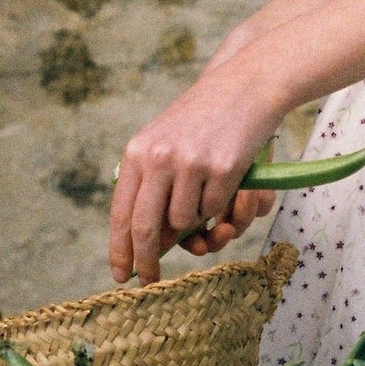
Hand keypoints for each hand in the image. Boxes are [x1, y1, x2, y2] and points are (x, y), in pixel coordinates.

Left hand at [109, 65, 280, 286]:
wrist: (244, 86)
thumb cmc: (204, 119)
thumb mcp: (163, 143)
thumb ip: (150, 186)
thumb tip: (148, 244)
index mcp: (138, 152)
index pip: (121, 211)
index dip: (120, 248)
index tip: (121, 275)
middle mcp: (159, 158)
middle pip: (146, 227)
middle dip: (148, 260)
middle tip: (151, 279)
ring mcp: (191, 164)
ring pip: (185, 221)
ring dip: (195, 218)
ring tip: (204, 188)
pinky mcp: (222, 168)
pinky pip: (215, 209)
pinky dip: (219, 203)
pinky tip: (224, 174)